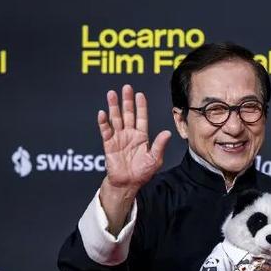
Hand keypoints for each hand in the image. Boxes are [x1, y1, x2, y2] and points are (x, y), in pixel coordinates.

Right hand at [97, 85, 171, 234]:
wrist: (128, 183)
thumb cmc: (142, 172)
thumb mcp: (154, 159)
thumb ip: (159, 145)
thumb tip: (167, 133)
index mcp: (142, 136)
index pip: (141, 117)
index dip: (140, 106)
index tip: (140, 94)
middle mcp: (129, 134)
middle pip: (128, 114)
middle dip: (127, 101)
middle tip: (126, 87)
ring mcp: (118, 138)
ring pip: (115, 119)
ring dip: (113, 107)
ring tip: (111, 94)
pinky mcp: (108, 144)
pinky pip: (105, 131)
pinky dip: (103, 122)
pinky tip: (102, 113)